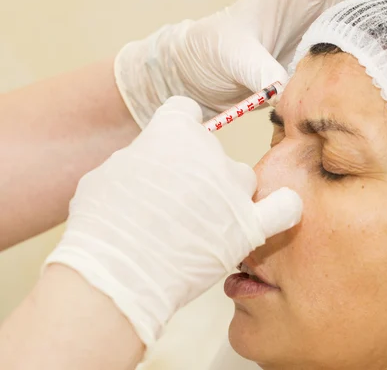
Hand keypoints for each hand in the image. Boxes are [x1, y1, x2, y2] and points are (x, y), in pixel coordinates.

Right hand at [44, 97, 302, 345]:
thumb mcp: (107, 174)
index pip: (185, 113)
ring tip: (203, 225)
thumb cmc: (102, 226)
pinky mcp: (249, 225)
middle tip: (176, 203)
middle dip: (197, 172)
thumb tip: (153, 162)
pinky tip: (270, 215)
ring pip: (242, 180)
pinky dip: (282, 208)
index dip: (175, 133)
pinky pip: (284, 208)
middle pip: (213, 152)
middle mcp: (211, 152)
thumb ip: (140, 158)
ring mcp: (233, 188)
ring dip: (227, 196)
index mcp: (174, 131)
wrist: (118, 273)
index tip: (168, 153)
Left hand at [114, 0, 386, 126]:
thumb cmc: (210, 50)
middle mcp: (313, 6)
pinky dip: (375, 51)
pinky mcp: (319, 55)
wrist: (200, 71)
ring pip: (365, 19)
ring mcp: (319, 30)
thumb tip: (281, 89)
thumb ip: (257, 70)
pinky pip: (353, 49)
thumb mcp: (231, 56)